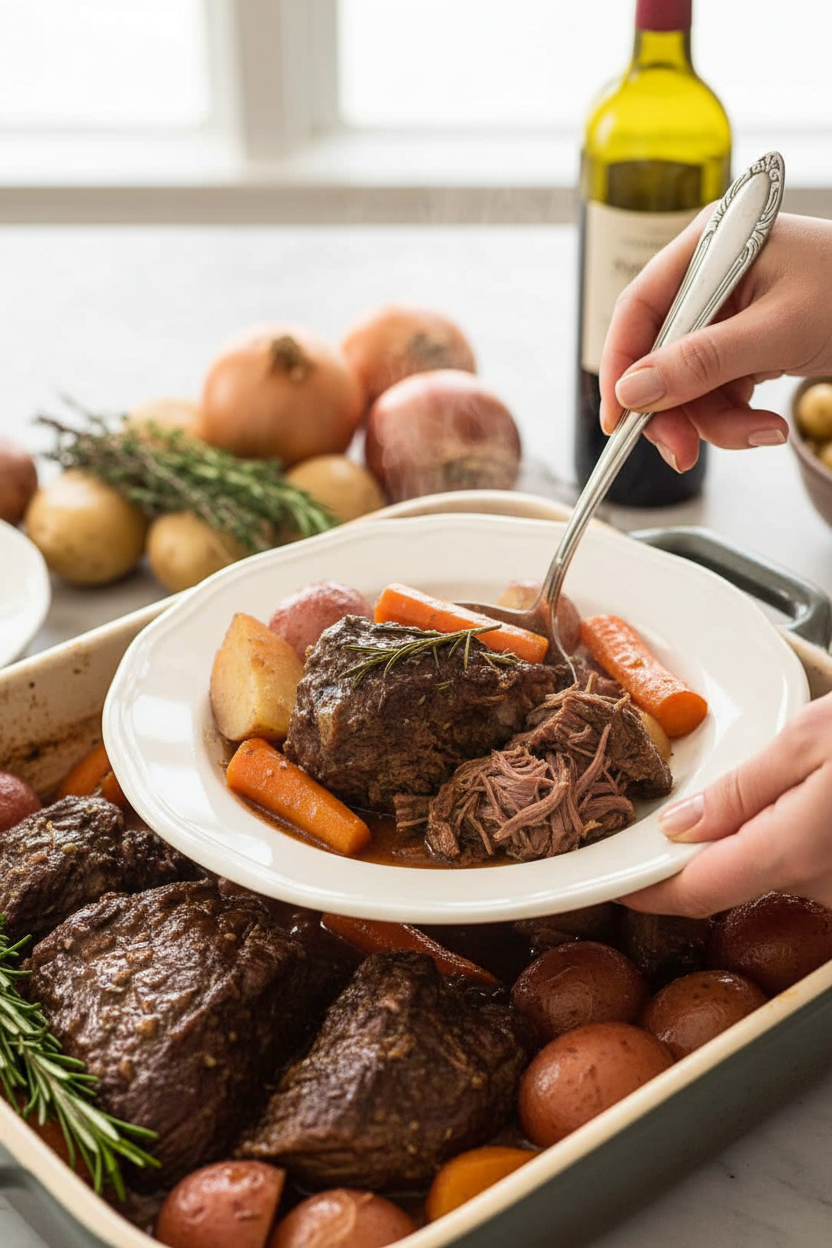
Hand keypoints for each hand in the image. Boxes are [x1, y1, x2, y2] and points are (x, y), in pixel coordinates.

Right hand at [599, 213, 831, 471]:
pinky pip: (717, 390)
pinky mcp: (747, 344)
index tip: (617, 418)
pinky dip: (736, 417)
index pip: (640, 307)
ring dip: (715, 421)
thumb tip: (633, 391)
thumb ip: (702, 362)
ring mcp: (731, 313)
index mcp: (714, 245)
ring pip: (688, 382)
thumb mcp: (779, 332)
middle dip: (674, 408)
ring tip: (759, 433)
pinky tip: (766, 425)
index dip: (620, 364)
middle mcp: (714, 277)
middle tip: (683, 451)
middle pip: (659, 353)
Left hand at [619, 693, 831, 916]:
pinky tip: (776, 801)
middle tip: (662, 813)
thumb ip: (740, 788)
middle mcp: (815, 885)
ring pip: (762, 872)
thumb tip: (679, 826)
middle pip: (726, 881)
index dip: (646, 890)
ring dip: (735, 841)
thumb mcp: (808, 738)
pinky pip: (795, 867)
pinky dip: (771, 840)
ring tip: (722, 794)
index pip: (694, 892)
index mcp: (790, 852)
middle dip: (690, 851)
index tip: (613, 878)